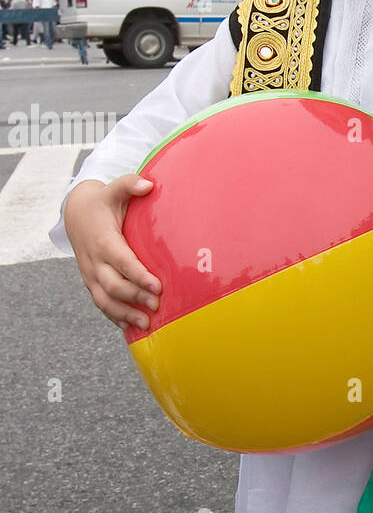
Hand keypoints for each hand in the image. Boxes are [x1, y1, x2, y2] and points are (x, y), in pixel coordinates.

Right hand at [63, 177, 161, 329]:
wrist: (75, 214)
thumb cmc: (102, 203)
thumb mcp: (113, 190)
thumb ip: (129, 184)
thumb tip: (149, 184)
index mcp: (103, 240)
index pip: (122, 261)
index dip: (139, 276)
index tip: (158, 286)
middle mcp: (94, 260)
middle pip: (113, 285)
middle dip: (135, 298)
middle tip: (158, 306)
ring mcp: (91, 274)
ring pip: (104, 300)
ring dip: (125, 314)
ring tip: (147, 324)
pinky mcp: (91, 282)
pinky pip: (100, 303)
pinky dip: (114, 317)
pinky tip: (130, 328)